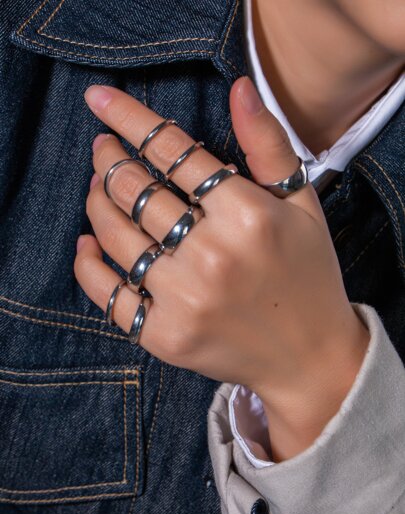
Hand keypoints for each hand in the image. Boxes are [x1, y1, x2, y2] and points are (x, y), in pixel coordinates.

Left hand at [75, 77, 368, 459]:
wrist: (309, 358)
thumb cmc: (308, 276)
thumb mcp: (304, 206)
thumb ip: (269, 147)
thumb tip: (238, 88)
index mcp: (247, 216)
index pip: (174, 153)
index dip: (131, 119)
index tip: (100, 100)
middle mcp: (211, 256)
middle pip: (136, 190)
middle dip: (108, 159)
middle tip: (102, 148)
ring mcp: (183, 300)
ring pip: (115, 236)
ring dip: (96, 201)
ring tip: (97, 186)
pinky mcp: (164, 336)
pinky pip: (107, 294)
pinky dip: (88, 264)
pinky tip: (87, 243)